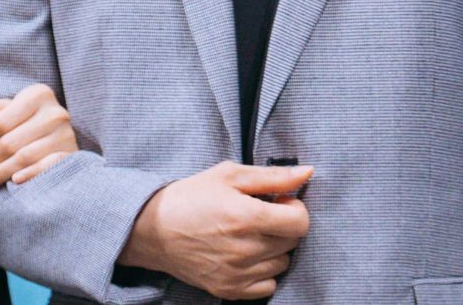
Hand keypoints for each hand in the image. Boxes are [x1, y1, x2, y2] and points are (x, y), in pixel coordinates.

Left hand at [0, 83, 78, 189]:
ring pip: (25, 157)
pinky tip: (14, 181)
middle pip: (11, 142)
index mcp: (38, 94)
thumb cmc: (23, 121)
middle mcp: (55, 112)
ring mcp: (65, 134)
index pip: (2, 123)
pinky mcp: (72, 154)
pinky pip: (47, 166)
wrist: (56, 135)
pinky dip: (31, 174)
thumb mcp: (6, 110)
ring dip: (1, 173)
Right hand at [118, 161, 312, 299]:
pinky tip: (246, 255)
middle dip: (282, 226)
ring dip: (274, 249)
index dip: (294, 209)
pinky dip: (263, 271)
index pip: (300, 222)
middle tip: (259, 216)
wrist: (154, 229)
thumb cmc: (191, 197)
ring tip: (250, 235)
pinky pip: (268, 286)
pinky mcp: (230, 290)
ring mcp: (237, 273)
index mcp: (245, 216)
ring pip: (283, 263)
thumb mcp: (229, 175)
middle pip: (293, 242)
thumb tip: (308, 173)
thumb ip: (272, 176)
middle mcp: (244, 249)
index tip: (278, 203)